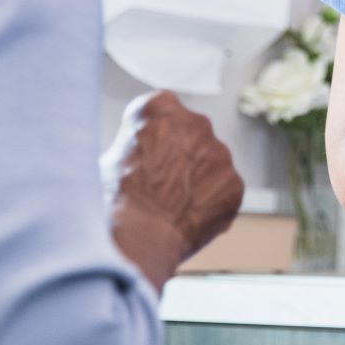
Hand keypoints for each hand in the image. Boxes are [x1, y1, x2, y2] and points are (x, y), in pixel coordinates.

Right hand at [102, 91, 244, 289]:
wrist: (140, 236)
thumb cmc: (116, 198)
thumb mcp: (110, 157)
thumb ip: (135, 144)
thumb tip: (137, 151)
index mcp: (162, 107)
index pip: (161, 111)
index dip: (153, 137)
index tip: (146, 155)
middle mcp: (197, 122)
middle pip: (190, 134)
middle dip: (179, 154)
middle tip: (160, 184)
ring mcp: (220, 153)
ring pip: (210, 162)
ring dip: (197, 178)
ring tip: (172, 206)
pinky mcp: (234, 183)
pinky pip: (223, 190)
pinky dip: (210, 203)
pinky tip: (188, 218)